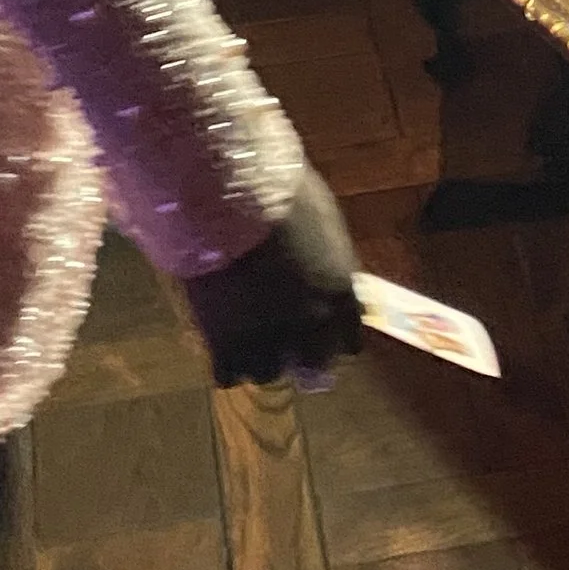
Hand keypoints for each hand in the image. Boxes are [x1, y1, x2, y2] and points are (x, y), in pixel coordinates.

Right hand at [180, 166, 364, 389]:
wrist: (229, 197)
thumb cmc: (280, 194)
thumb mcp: (322, 222)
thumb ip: (328, 257)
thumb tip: (325, 267)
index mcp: (341, 293)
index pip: (349, 339)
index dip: (332, 337)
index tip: (320, 333)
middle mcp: (312, 324)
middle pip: (313, 366)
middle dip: (300, 356)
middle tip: (281, 342)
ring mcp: (268, 339)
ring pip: (267, 374)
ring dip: (259, 359)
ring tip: (244, 339)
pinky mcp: (226, 345)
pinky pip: (228, 375)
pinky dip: (225, 363)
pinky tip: (219, 343)